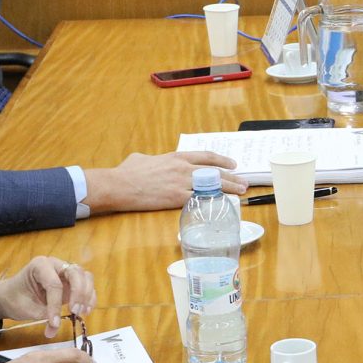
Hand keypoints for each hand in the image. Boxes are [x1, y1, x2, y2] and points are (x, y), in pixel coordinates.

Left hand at [0, 256, 96, 332]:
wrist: (11, 296)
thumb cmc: (16, 298)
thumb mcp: (26, 308)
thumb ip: (44, 314)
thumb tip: (57, 326)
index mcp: (40, 265)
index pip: (54, 284)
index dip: (56, 305)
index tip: (54, 322)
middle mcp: (56, 265)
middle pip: (76, 273)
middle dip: (79, 293)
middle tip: (75, 312)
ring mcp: (65, 273)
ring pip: (86, 277)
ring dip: (87, 295)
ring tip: (81, 312)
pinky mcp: (72, 283)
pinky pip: (87, 286)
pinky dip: (89, 298)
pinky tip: (85, 311)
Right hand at [85, 150, 247, 212]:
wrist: (119, 184)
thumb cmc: (127, 172)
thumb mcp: (142, 158)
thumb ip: (154, 159)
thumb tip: (152, 161)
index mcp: (176, 157)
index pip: (205, 157)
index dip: (221, 160)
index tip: (233, 164)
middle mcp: (182, 168)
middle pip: (214, 172)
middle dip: (231, 177)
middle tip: (244, 182)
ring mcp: (180, 183)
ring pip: (211, 186)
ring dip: (228, 189)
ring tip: (241, 192)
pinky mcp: (175, 198)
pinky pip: (199, 200)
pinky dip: (212, 202)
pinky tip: (222, 205)